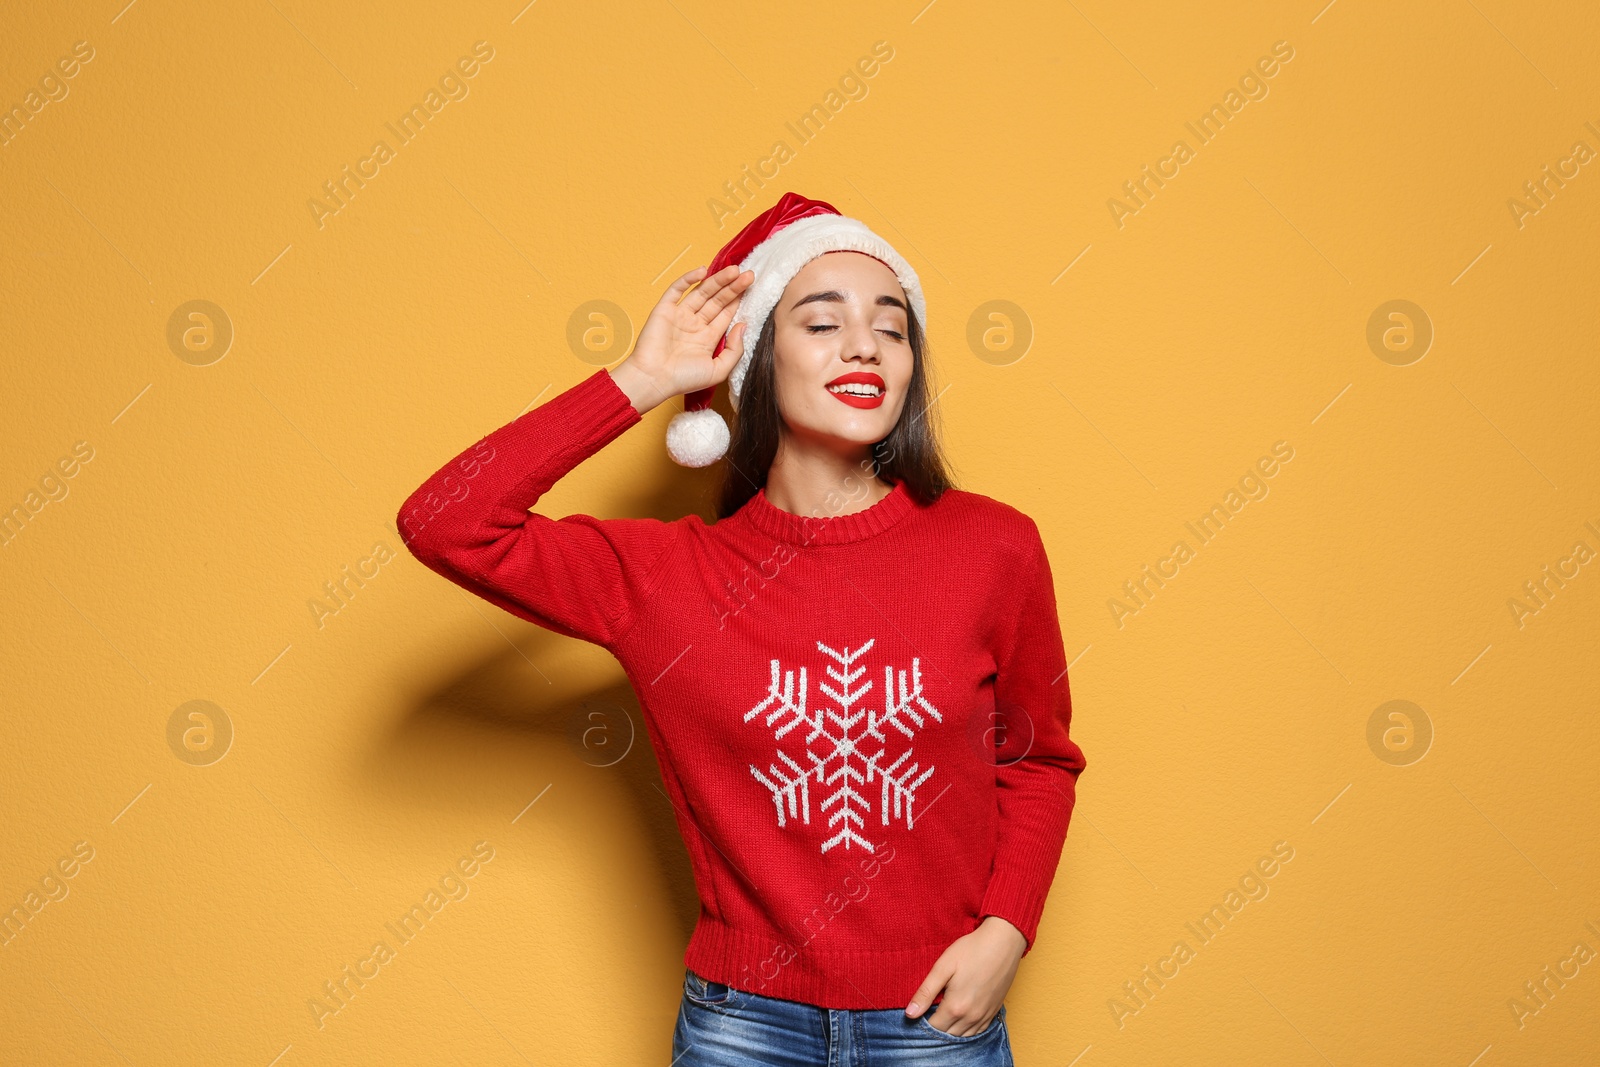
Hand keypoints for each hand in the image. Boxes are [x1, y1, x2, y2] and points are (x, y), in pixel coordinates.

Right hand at [609, 264, 753, 414]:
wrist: (653, 379)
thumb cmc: (684, 379)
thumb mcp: (718, 370)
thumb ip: (734, 350)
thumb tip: (743, 326)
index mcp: (707, 338)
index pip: (726, 313)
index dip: (738, 300)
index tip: (751, 287)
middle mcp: (695, 324)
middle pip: (718, 300)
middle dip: (733, 287)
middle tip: (748, 275)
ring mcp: (680, 315)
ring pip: (702, 292)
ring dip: (717, 280)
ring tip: (734, 270)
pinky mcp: (664, 309)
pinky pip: (676, 289)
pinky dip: (688, 279)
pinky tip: (703, 271)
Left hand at [904, 917, 1026, 1035]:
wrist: (1003, 942)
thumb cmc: (971, 950)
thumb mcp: (943, 967)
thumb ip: (926, 992)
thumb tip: (910, 1014)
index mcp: (956, 1007)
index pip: (933, 1028)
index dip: (922, 1023)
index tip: (917, 1013)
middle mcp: (971, 1017)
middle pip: (948, 1035)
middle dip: (936, 1029)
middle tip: (927, 1013)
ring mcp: (985, 1016)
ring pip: (963, 1037)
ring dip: (951, 1032)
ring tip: (942, 1017)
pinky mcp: (994, 1011)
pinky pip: (978, 1031)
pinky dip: (966, 1031)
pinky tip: (959, 1020)